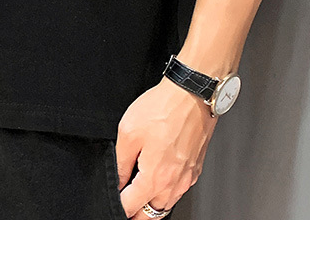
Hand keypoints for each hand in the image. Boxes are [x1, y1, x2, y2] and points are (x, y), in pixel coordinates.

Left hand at [114, 77, 217, 218]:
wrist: (191, 95)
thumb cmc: (163, 109)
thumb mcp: (129, 132)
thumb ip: (121, 162)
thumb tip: (119, 180)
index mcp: (155, 178)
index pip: (131, 207)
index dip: (118, 205)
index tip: (113, 201)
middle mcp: (174, 183)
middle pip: (151, 214)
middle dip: (136, 214)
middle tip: (125, 204)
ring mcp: (187, 177)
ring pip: (166, 204)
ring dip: (151, 205)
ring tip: (138, 195)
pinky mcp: (195, 168)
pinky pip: (178, 190)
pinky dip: (166, 192)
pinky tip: (157, 179)